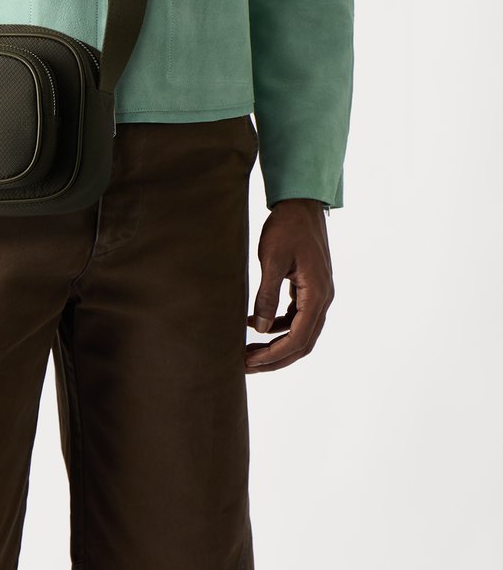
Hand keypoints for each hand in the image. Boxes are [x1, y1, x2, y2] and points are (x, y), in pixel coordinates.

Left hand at [245, 198, 333, 372]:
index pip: (297, 339)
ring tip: (248, 351)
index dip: (273, 356)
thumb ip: (266, 295)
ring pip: (300, 332)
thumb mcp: (272, 260)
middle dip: (274, 358)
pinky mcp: (309, 287)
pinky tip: (255, 324)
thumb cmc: (286, 227)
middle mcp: (323, 299)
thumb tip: (259, 330)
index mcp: (317, 295)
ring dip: (276, 345)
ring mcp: (318, 294)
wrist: (301, 203)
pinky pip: (296, 316)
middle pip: (302, 343)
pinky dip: (277, 325)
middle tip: (246, 366)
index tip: (249, 363)